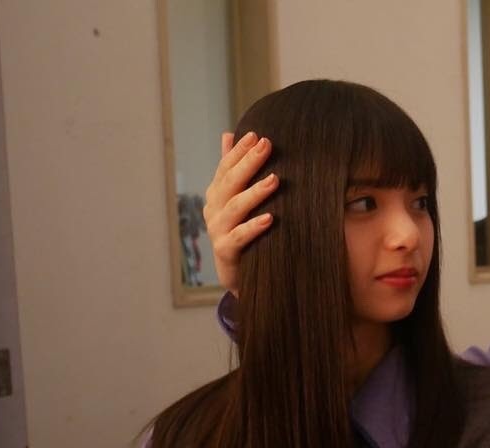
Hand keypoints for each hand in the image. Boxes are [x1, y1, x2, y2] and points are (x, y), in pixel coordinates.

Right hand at [204, 131, 277, 295]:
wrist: (239, 271)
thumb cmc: (240, 229)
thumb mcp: (236, 197)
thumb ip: (232, 168)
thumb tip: (228, 134)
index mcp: (217, 193)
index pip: (226, 166)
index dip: (239, 150)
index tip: (257, 134)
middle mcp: (214, 209)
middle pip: (230, 182)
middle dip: (248, 163)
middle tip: (267, 145)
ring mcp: (217, 230)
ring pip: (235, 208)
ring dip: (255, 193)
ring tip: (275, 180)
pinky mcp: (225, 250)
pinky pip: (239, 237)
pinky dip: (253, 226)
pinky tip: (270, 218)